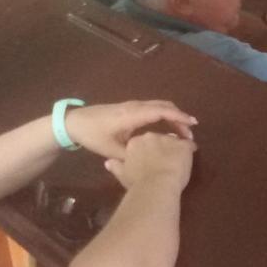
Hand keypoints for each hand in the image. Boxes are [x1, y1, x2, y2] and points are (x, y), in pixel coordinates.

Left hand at [64, 100, 196, 159]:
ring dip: (172, 116)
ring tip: (181, 131)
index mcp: (133, 115)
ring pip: (159, 106)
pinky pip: (152, 108)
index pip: (162, 112)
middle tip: (190, 132)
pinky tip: (166, 127)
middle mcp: (136, 107)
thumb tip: (150, 160)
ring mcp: (132, 105)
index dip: (179, 118)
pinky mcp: (129, 108)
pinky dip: (164, 115)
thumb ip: (132, 154)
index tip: (192, 125)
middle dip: (179, 118)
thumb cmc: (92, 135)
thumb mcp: (111, 150)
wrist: (74, 123)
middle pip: (164, 106)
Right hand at [104, 132, 195, 190]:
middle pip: (159, 139)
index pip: (142, 142)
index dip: (148, 151)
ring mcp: (168, 139)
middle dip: (162, 148)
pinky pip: (189, 144)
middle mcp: (150, 136)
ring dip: (176, 149)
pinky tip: (190, 157)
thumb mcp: (123, 174)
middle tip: (165, 162)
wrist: (156, 185)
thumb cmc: (137, 182)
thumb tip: (108, 162)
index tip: (150, 161)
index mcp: (134, 142)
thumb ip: (116, 166)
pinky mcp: (183, 145)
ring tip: (178, 161)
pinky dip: (190, 150)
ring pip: (174, 141)